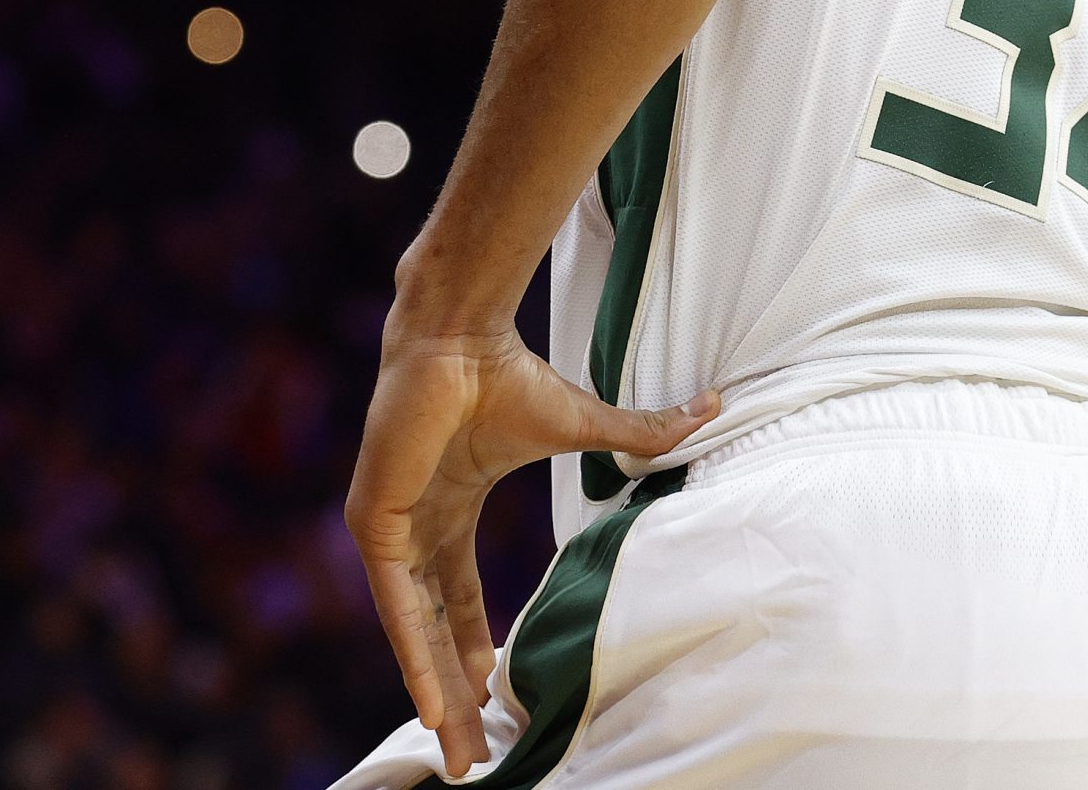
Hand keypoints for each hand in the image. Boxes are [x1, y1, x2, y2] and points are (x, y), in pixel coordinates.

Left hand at [344, 332, 716, 778]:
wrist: (462, 339)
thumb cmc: (511, 375)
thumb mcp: (582, 427)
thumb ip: (640, 435)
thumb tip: (713, 406)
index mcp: (448, 511)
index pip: (457, 598)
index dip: (473, 650)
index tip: (492, 695)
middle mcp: (415, 528)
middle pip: (434, 630)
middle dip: (455, 695)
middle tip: (472, 755)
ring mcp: (390, 529)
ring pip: (412, 631)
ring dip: (434, 693)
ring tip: (458, 752)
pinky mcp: (374, 524)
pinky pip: (394, 607)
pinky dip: (413, 654)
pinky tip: (431, 701)